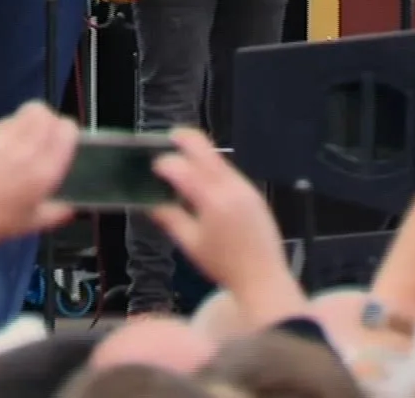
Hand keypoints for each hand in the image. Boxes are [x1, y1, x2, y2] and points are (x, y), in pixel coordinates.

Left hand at [0, 101, 76, 255]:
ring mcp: (8, 140)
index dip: (68, 132)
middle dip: (52, 122)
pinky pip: (9, 119)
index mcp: (46, 170)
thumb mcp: (35, 223)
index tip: (64, 142)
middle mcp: (30, 150)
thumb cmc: (0, 223)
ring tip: (29, 133)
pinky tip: (9, 140)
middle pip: (49, 115)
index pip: (67, 130)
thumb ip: (58, 213)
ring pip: (30, 111)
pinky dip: (15, 124)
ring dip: (34, 118)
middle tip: (46, 136)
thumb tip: (71, 208)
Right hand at [149, 128, 306, 326]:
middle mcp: (230, 185)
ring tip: (183, 165)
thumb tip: (150, 202)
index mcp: (212, 199)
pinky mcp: (253, 192)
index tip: (153, 166)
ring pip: (218, 159)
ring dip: (199, 156)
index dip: (164, 163)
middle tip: (168, 138)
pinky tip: (203, 184)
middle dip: (184, 139)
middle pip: (205, 148)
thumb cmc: (223, 264)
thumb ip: (169, 218)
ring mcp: (245, 186)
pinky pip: (229, 172)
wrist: (263, 276)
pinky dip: (213, 170)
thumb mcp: (190, 244)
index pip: (182, 168)